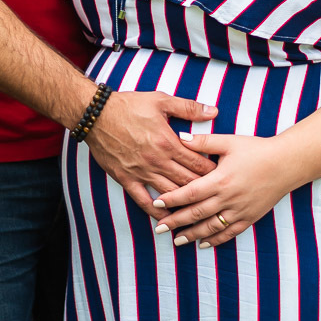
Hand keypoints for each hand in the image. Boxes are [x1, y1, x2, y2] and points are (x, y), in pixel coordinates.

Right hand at [85, 93, 217, 215]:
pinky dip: (156, 212)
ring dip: (184, 204)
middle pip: (187, 182)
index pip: (198, 163)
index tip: (223, 176)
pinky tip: (165, 219)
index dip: (213, 171)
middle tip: (216, 196)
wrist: (97, 115)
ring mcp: (141, 172)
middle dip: (204, 189)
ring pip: (169, 194)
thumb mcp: (161, 100)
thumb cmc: (129, 106)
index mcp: (168, 142)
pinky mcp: (126, 179)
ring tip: (199, 212)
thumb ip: (189, 107)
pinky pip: (143, 201)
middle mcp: (157, 161)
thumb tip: (214, 112)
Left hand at [149, 132, 295, 246]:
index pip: (190, 193)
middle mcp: (228, 198)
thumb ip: (203, 142)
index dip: (172, 200)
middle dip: (176, 222)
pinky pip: (230, 233)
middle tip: (159, 229)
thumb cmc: (256, 149)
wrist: (286, 163)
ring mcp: (239, 210)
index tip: (156, 205)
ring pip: (211, 227)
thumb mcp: (229, 142)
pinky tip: (203, 244)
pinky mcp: (250, 217)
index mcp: (220, 179)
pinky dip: (215, 240)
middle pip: (196, 214)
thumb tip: (180, 138)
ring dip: (192, 235)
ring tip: (177, 241)